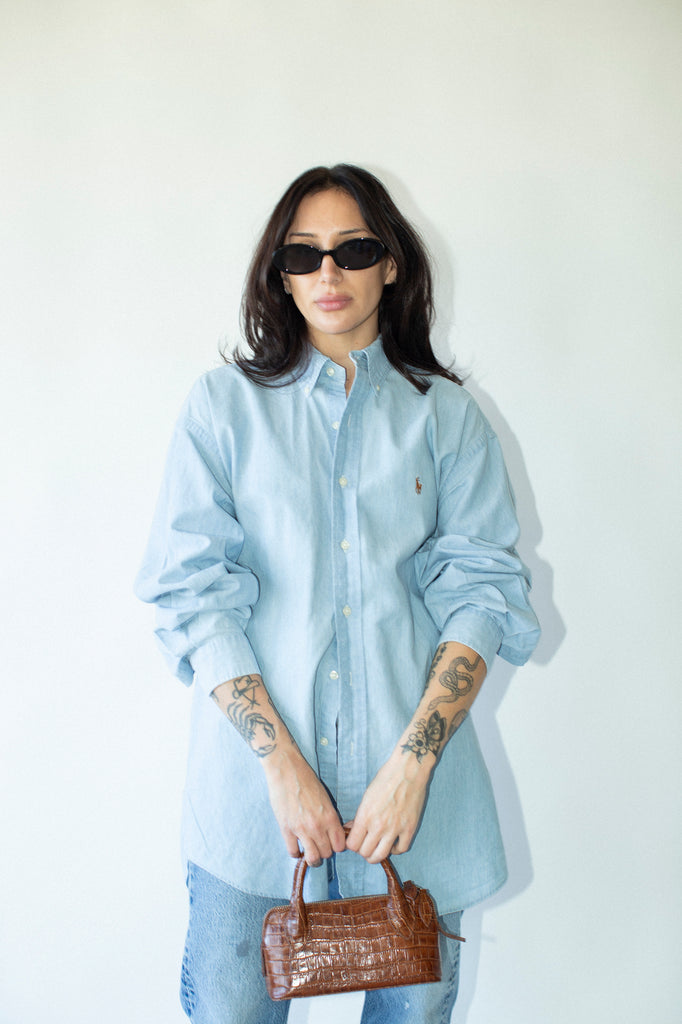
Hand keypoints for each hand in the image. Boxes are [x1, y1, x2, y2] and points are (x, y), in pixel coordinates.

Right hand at [262, 741, 345, 866]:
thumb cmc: (306, 779)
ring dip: (312, 857)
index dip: (336, 846)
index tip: (332, 843)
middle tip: (320, 845)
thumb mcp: (325, 797)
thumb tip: (332, 831)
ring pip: (312, 857)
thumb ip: (329, 816)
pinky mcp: (286, 829)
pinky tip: (297, 847)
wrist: (287, 770)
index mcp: (330, 816)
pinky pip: (293, 851)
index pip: (340, 845)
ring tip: (310, 852)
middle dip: (324, 851)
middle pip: (327, 853)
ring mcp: (301, 829)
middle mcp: (317, 826)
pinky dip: (296, 852)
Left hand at [345, 748, 431, 863]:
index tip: (354, 840)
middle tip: (365, 843)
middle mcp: (379, 826)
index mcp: (365, 816)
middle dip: (362, 850)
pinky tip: (392, 843)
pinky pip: (401, 849)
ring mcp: (395, 829)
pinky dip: (395, 850)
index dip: (352, 844)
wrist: (408, 771)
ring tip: (376, 848)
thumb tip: (352, 829)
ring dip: (376, 855)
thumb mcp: (367, 796)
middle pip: (365, 853)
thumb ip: (359, 816)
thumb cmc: (386, 778)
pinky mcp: (409, 829)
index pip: (352, 844)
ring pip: (381, 856)